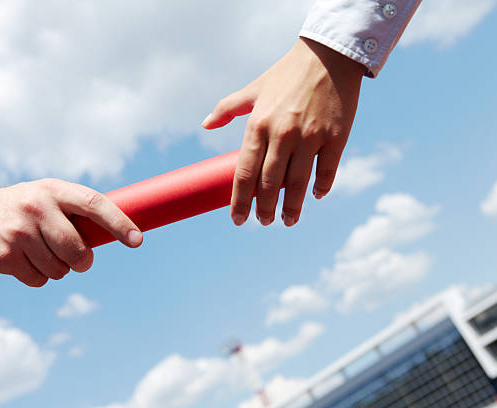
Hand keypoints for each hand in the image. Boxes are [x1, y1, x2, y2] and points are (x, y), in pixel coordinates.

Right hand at [0, 179, 142, 286]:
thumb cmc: (21, 209)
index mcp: (53, 189)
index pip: (94, 203)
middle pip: (77, 249)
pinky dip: (39, 277)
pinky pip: (39, 280)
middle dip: (82, 261)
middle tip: (79, 260)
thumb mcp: (45, 196)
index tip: (137, 240)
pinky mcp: (5, 257)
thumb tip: (118, 233)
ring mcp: (18, 232)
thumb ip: (74, 211)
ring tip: (40, 252)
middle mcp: (35, 207)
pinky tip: (24, 260)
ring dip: (58, 268)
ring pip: (60, 269)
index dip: (118, 222)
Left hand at [203, 38, 364, 225]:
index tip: (237, 219)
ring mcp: (311, 137)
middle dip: (264, 209)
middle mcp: (283, 134)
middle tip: (263, 222)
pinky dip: (320, 187)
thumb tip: (205, 125)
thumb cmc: (286, 74)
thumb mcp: (253, 89)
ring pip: (297, 184)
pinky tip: (315, 196)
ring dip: (291, 208)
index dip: (239, 201)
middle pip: (269, 184)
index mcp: (258, 125)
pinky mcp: (336, 137)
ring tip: (287, 221)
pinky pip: (327, 171)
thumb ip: (227, 108)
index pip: (245, 173)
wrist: (328, 55)